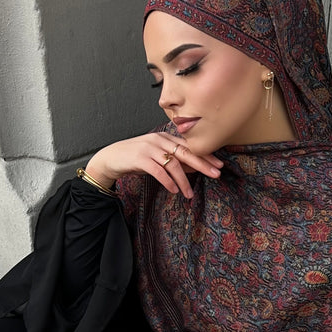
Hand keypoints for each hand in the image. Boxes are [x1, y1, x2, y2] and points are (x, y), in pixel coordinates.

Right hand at [85, 132, 222, 198]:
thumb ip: (176, 161)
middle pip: (185, 152)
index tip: (219, 164)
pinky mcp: (140, 158)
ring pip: (173, 164)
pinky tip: (174, 190)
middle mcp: (159, 140)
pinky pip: (158, 171)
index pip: (190, 146)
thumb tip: (197, 167)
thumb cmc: (137, 158)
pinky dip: (168, 181)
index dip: (205, 155)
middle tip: (216, 174)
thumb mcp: (158, 158)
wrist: (112, 158)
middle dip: (203, 164)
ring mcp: (149, 148)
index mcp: (166, 137)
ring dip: (183, 181)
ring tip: (189, 194)